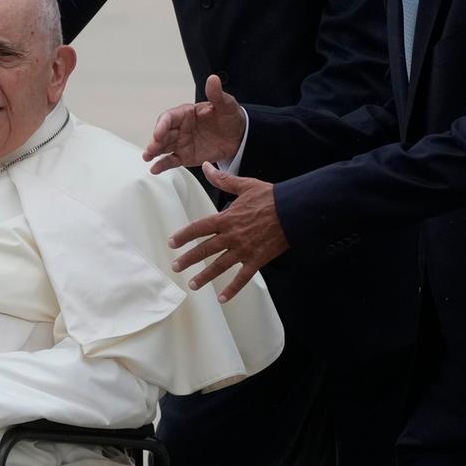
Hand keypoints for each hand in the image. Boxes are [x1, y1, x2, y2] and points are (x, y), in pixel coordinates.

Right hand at [144, 75, 246, 174]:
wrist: (239, 136)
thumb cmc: (230, 117)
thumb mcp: (226, 105)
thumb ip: (217, 94)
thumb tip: (213, 79)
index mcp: (186, 113)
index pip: (169, 117)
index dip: (162, 125)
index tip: (158, 133)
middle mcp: (180, 128)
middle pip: (162, 134)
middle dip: (155, 141)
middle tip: (151, 148)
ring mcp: (181, 142)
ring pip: (163, 147)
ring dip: (154, 152)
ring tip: (147, 157)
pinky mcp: (184, 156)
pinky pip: (171, 160)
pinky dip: (162, 165)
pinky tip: (154, 169)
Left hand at [167, 164, 288, 300]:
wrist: (293, 210)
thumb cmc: (270, 197)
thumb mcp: (244, 185)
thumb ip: (223, 179)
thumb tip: (207, 167)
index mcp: (226, 218)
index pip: (199, 228)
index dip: (183, 236)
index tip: (172, 243)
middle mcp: (232, 236)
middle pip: (205, 250)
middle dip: (189, 259)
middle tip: (176, 267)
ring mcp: (244, 250)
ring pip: (220, 266)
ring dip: (205, 277)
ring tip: (193, 285)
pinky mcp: (257, 260)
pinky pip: (243, 277)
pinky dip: (233, 289)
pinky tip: (223, 298)